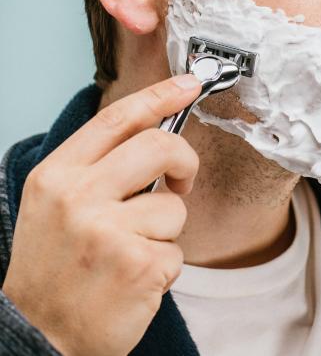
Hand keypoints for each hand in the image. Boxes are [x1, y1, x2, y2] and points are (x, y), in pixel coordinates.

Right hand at [2, 75, 201, 355]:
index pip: (117, 118)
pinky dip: (164, 266)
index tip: (189, 85)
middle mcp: (79, 198)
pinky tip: (134, 280)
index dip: (160, 96)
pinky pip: (177, 251)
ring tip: (133, 251)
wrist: (35, 336)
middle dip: (184, 161)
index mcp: (57, 175)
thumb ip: (96, 166)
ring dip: (165, 231)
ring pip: (174, 206)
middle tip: (180, 183)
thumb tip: (153, 130)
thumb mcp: (53, 203)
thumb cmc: (53, 266)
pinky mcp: (137, 267)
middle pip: (159, 146)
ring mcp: (108, 232)